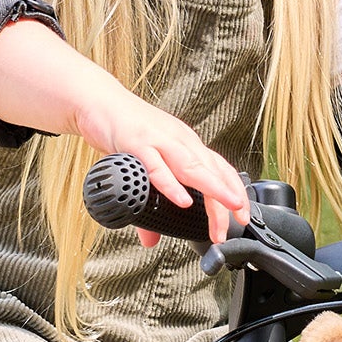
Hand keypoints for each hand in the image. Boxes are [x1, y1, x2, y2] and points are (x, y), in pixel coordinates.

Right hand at [0, 18, 249, 243]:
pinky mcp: (136, 142)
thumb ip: (150, 205)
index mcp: (186, 145)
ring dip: (213, 189)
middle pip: (211, 171)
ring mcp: (159, 140)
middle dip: (228, 198)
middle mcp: (179, 141)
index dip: (235, 191)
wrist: (98, 102)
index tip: (243, 216)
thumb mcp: (142, 169)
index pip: (220, 168)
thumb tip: (151, 239)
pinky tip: (182, 200)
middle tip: (238, 221)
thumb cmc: (125, 132)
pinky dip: (171, 184)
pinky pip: (157, 166)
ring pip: (192, 166)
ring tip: (225, 211)